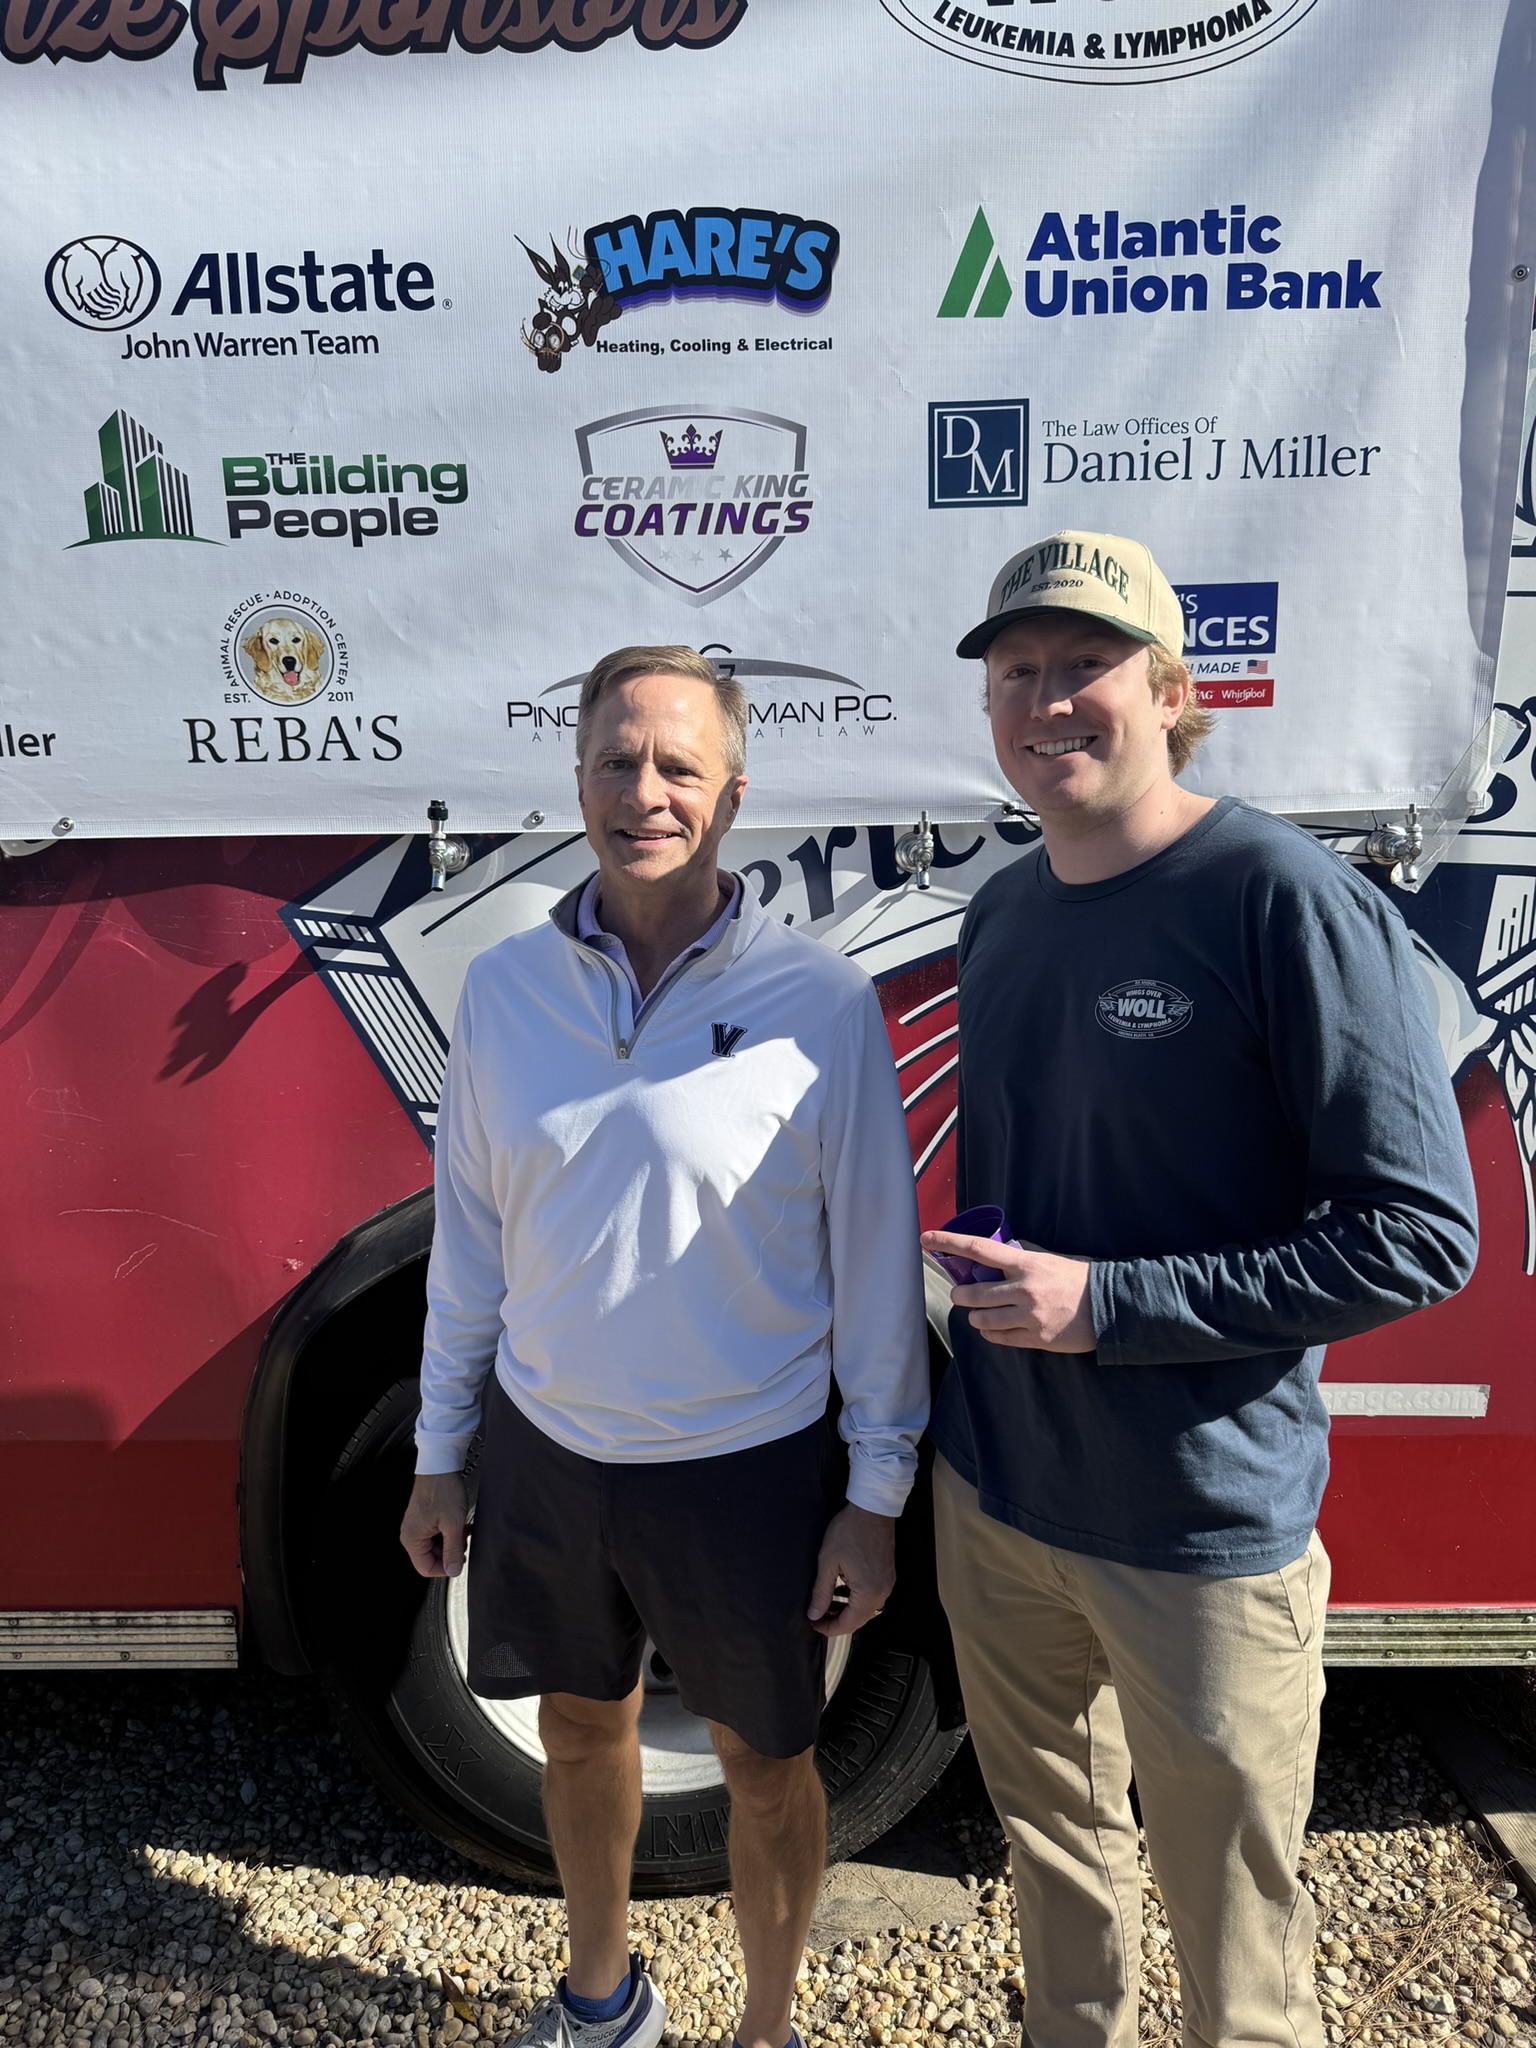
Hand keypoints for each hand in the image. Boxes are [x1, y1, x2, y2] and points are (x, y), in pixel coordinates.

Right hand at [400, 1472, 468, 1577]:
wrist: (440, 1465)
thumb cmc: (442, 1489)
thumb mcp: (453, 1523)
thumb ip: (453, 1550)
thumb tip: (453, 1570)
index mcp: (412, 1538)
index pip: (426, 1568)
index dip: (445, 1569)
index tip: (458, 1562)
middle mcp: (411, 1533)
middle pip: (432, 1557)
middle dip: (450, 1552)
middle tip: (463, 1541)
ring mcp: (417, 1525)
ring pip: (437, 1545)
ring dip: (452, 1541)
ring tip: (462, 1530)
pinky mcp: (424, 1518)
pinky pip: (437, 1533)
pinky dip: (449, 1532)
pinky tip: (459, 1524)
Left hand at [808, 1503, 895, 1637]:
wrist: (872, 1508)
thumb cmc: (849, 1531)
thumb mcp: (828, 1562)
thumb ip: (821, 1592)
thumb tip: (814, 1614)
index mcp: (868, 1593)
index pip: (849, 1623)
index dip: (830, 1629)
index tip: (815, 1625)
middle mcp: (882, 1592)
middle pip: (860, 1618)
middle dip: (838, 1621)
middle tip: (819, 1617)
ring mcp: (887, 1582)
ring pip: (867, 1607)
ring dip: (848, 1609)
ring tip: (828, 1604)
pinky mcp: (888, 1573)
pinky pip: (873, 1595)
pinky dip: (857, 1598)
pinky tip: (843, 1589)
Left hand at [921, 1232, 1096, 1352]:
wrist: (1108, 1307)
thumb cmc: (1076, 1280)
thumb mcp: (1046, 1261)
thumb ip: (1018, 1262)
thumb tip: (990, 1261)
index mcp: (1025, 1264)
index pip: (978, 1249)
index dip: (949, 1242)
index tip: (926, 1238)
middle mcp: (1023, 1290)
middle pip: (972, 1294)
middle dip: (961, 1296)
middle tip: (961, 1295)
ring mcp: (1028, 1316)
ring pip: (982, 1320)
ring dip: (977, 1317)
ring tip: (984, 1313)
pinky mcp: (1035, 1339)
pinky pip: (998, 1338)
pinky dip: (991, 1333)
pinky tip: (996, 1327)